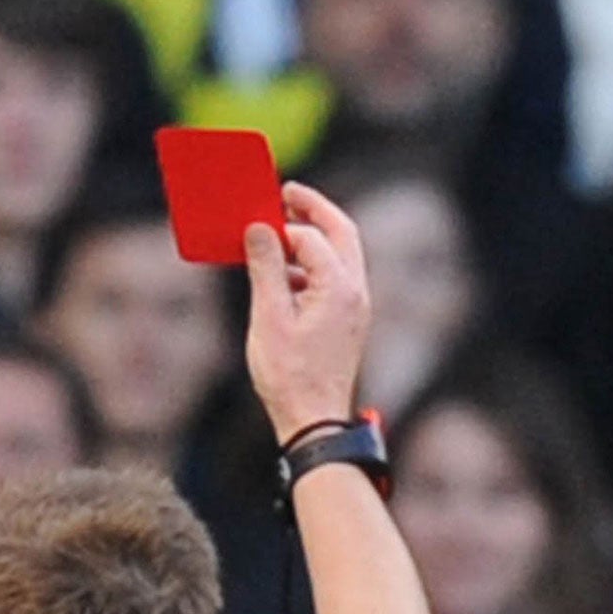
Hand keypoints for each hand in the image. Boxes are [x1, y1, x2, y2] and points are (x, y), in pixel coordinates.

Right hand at [242, 181, 371, 441]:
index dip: (282, 226)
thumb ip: (265, 267)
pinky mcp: (349, 320)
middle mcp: (356, 291)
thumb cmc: (290, 376)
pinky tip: (285, 277)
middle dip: (315, 209)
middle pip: (341, 232)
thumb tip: (259, 228)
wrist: (313, 421)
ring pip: (341, 254)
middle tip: (287, 192)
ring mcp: (356, 306)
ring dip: (313, 238)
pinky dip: (313, 266)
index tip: (256, 218)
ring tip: (280, 232)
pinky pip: (335, 278)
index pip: (310, 238)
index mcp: (338, 287)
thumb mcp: (268, 318)